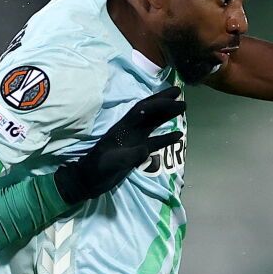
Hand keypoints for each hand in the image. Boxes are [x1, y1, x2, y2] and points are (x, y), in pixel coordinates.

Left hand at [53, 86, 186, 204]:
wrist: (90, 181)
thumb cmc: (98, 170)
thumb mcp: (112, 162)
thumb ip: (129, 155)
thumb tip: (146, 148)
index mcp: (122, 128)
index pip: (142, 110)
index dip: (157, 102)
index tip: (173, 97)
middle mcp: (130, 130)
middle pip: (149, 112)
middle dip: (163, 101)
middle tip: (179, 92)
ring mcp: (134, 141)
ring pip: (153, 124)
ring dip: (166, 115)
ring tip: (182, 108)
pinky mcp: (137, 152)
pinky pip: (154, 142)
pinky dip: (166, 139)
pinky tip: (178, 136)